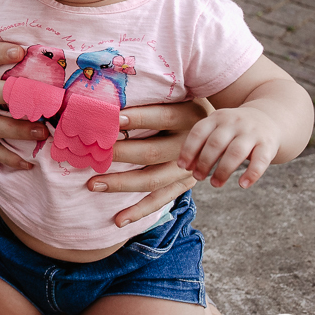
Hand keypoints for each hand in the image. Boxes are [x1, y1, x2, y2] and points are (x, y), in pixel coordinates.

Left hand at [88, 100, 204, 226]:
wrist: (223, 128)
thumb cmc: (183, 104)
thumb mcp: (176, 95)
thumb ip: (148, 97)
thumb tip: (106, 99)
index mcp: (187, 116)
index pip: (160, 116)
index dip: (137, 118)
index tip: (111, 118)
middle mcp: (189, 144)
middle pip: (151, 152)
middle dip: (118, 154)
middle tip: (91, 155)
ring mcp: (189, 168)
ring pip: (153, 179)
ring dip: (121, 183)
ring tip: (93, 184)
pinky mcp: (185, 184)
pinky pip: (161, 199)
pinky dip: (139, 211)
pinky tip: (118, 220)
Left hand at [178, 106, 279, 188]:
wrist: (270, 118)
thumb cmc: (234, 130)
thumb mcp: (218, 129)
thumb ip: (203, 143)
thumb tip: (187, 166)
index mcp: (217, 118)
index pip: (198, 132)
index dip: (189, 150)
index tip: (182, 166)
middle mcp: (233, 123)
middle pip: (216, 143)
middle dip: (204, 163)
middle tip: (198, 177)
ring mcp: (252, 132)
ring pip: (235, 152)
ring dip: (223, 171)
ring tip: (215, 184)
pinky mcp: (268, 144)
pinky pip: (260, 161)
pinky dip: (251, 174)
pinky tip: (243, 185)